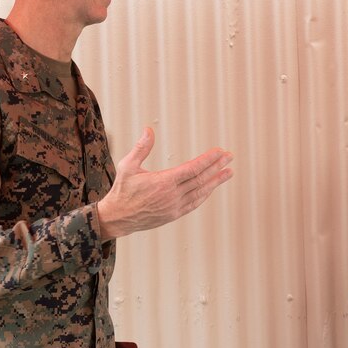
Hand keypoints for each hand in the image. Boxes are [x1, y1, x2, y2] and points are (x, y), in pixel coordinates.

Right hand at [96, 128, 233, 239]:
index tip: (220, 152)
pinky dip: (205, 194)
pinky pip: (194, 203)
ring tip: (229, 172)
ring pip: (201, 192)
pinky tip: (212, 188)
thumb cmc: (122, 190)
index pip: (193, 168)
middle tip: (230, 157)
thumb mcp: (128, 166)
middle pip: (201, 179)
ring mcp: (175, 206)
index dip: (208, 160)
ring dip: (216, 181)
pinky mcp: (174, 214)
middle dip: (217, 167)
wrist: (118, 218)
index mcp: (163, 182)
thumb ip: (141, 148)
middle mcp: (172, 195)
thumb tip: (149, 129)